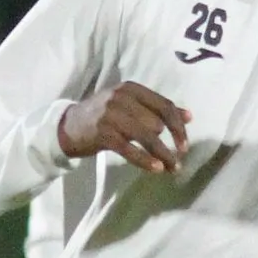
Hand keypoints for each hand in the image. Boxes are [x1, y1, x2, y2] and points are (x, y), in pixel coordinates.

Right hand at [59, 82, 190, 173]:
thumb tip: (188, 116)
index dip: (178, 126)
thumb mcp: (128, 106)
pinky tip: (156, 168)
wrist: (68, 126)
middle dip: (170, 144)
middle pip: (157, 122)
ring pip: (147, 136)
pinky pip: (130, 149)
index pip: (164, 105)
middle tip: (178, 160)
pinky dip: (145, 160)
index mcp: (131, 89)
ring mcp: (111, 115)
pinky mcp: (103, 133)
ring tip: (173, 167)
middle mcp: (121, 98)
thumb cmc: (103, 117)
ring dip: (163, 154)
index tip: (185, 143)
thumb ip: (156, 109)